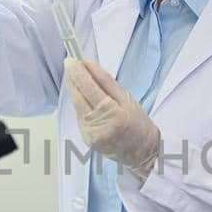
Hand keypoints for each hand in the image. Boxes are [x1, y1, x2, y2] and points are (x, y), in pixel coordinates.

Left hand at [64, 59, 160, 174]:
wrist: (141, 151)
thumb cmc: (138, 123)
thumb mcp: (127, 98)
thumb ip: (106, 81)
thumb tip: (89, 65)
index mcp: (114, 114)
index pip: (90, 89)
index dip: (79, 73)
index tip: (72, 60)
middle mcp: (100, 126)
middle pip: (78, 97)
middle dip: (72, 79)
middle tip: (69, 63)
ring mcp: (91, 135)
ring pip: (76, 106)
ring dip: (74, 90)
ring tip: (74, 76)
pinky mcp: (87, 139)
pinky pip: (79, 117)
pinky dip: (79, 104)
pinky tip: (83, 97)